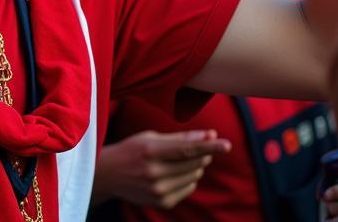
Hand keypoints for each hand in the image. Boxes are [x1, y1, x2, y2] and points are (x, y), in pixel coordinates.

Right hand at [93, 129, 229, 208]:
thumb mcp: (151, 138)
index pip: (186, 149)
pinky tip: (174, 173)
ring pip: (194, 176)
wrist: (110, 175)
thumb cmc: (132, 150)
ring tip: (180, 159)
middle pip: (193, 163)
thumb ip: (181, 137)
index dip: (208, 147)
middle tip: (203, 145)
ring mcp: (158, 191)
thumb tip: (209, 134)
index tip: (226, 144)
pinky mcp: (163, 202)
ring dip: (196, 166)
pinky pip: (189, 188)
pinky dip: (188, 178)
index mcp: (150, 151)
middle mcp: (154, 173)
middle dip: (203, 153)